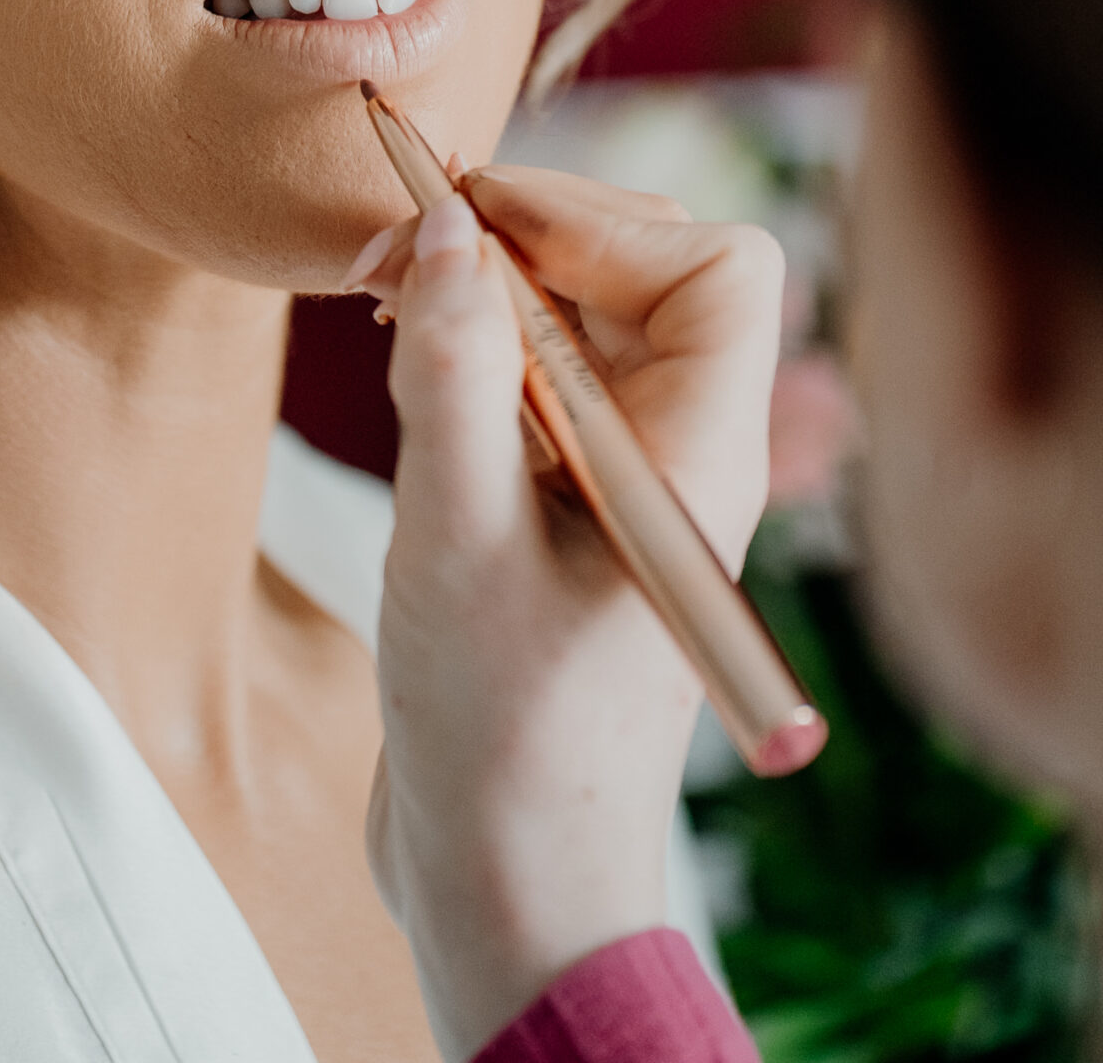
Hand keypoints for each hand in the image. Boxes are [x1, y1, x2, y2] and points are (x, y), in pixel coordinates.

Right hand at [359, 165, 783, 1062]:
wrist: (505, 880)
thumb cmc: (500, 734)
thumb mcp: (457, 541)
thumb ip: (455, 373)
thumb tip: (443, 226)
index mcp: (700, 456)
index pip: (718, 267)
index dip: (602, 223)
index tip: (475, 235)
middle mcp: (683, 449)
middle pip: (648, 263)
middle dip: (527, 232)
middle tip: (399, 253)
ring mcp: (629, 472)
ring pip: (588, 306)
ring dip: (489, 279)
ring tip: (383, 299)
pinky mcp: (572, 495)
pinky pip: (546, 364)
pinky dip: (476, 334)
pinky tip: (405, 354)